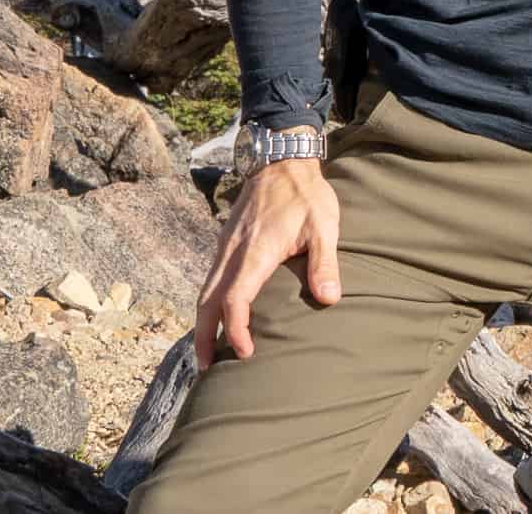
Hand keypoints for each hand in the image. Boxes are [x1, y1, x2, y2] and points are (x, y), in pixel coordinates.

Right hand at [194, 155, 341, 367]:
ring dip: (202, 324)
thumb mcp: (324, 226)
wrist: (282, 161)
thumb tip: (329, 299)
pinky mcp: (225, 244)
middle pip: (207, 303)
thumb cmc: (307, 195)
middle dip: (204, 338)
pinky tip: (215, 317)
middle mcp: (232, 254)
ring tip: (207, 353)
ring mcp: (224, 248)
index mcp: (255, 253)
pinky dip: (207, 304)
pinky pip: (209, 280)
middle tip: (206, 370)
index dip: (236, 330)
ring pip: (204, 292)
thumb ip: (324, 263)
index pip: (235, 300)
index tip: (246, 353)